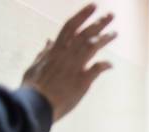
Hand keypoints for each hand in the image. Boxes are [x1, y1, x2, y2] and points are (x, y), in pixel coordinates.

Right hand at [21, 3, 116, 121]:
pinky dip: (105, 65)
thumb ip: (45, 52)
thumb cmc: (33, 87)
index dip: (83, 15)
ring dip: (104, 39)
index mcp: (54, 49)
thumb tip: (49, 40)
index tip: (94, 6)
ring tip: (115, 33)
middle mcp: (66, 54)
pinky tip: (110, 65)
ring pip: (92, 47)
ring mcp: (75, 66)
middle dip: (99, 22)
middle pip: (85, 33)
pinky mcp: (82, 81)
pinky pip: (97, 69)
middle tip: (111, 15)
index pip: (70, 26)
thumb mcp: (35, 66)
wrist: (35, 105)